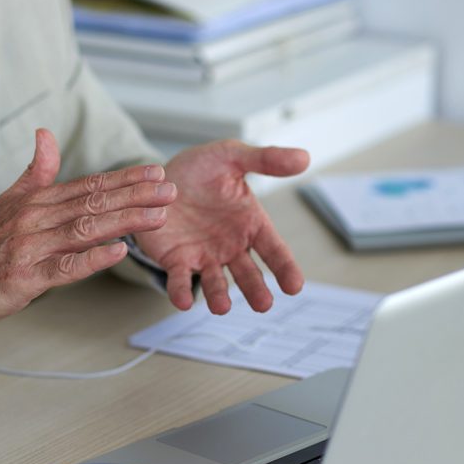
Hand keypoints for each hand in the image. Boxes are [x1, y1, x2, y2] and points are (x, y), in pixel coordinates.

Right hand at [0, 129, 175, 323]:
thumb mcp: (10, 200)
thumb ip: (36, 171)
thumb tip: (45, 133)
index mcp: (37, 200)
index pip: (88, 184)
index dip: (124, 178)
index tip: (155, 172)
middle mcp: (36, 218)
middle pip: (93, 203)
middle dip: (135, 196)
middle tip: (170, 190)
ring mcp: (32, 247)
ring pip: (85, 230)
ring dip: (124, 222)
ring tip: (158, 216)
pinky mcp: (28, 277)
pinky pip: (65, 267)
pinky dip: (92, 259)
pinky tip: (118, 251)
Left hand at [133, 140, 308, 313]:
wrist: (158, 176)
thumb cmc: (201, 168)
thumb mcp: (232, 156)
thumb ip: (266, 159)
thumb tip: (305, 158)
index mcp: (251, 224)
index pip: (274, 250)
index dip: (285, 268)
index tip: (295, 286)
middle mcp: (231, 246)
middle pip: (248, 274)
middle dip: (255, 289)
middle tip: (263, 304)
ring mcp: (204, 256)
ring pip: (215, 282)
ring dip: (219, 296)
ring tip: (222, 307)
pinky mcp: (176, 260)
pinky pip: (180, 279)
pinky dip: (181, 292)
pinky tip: (184, 302)